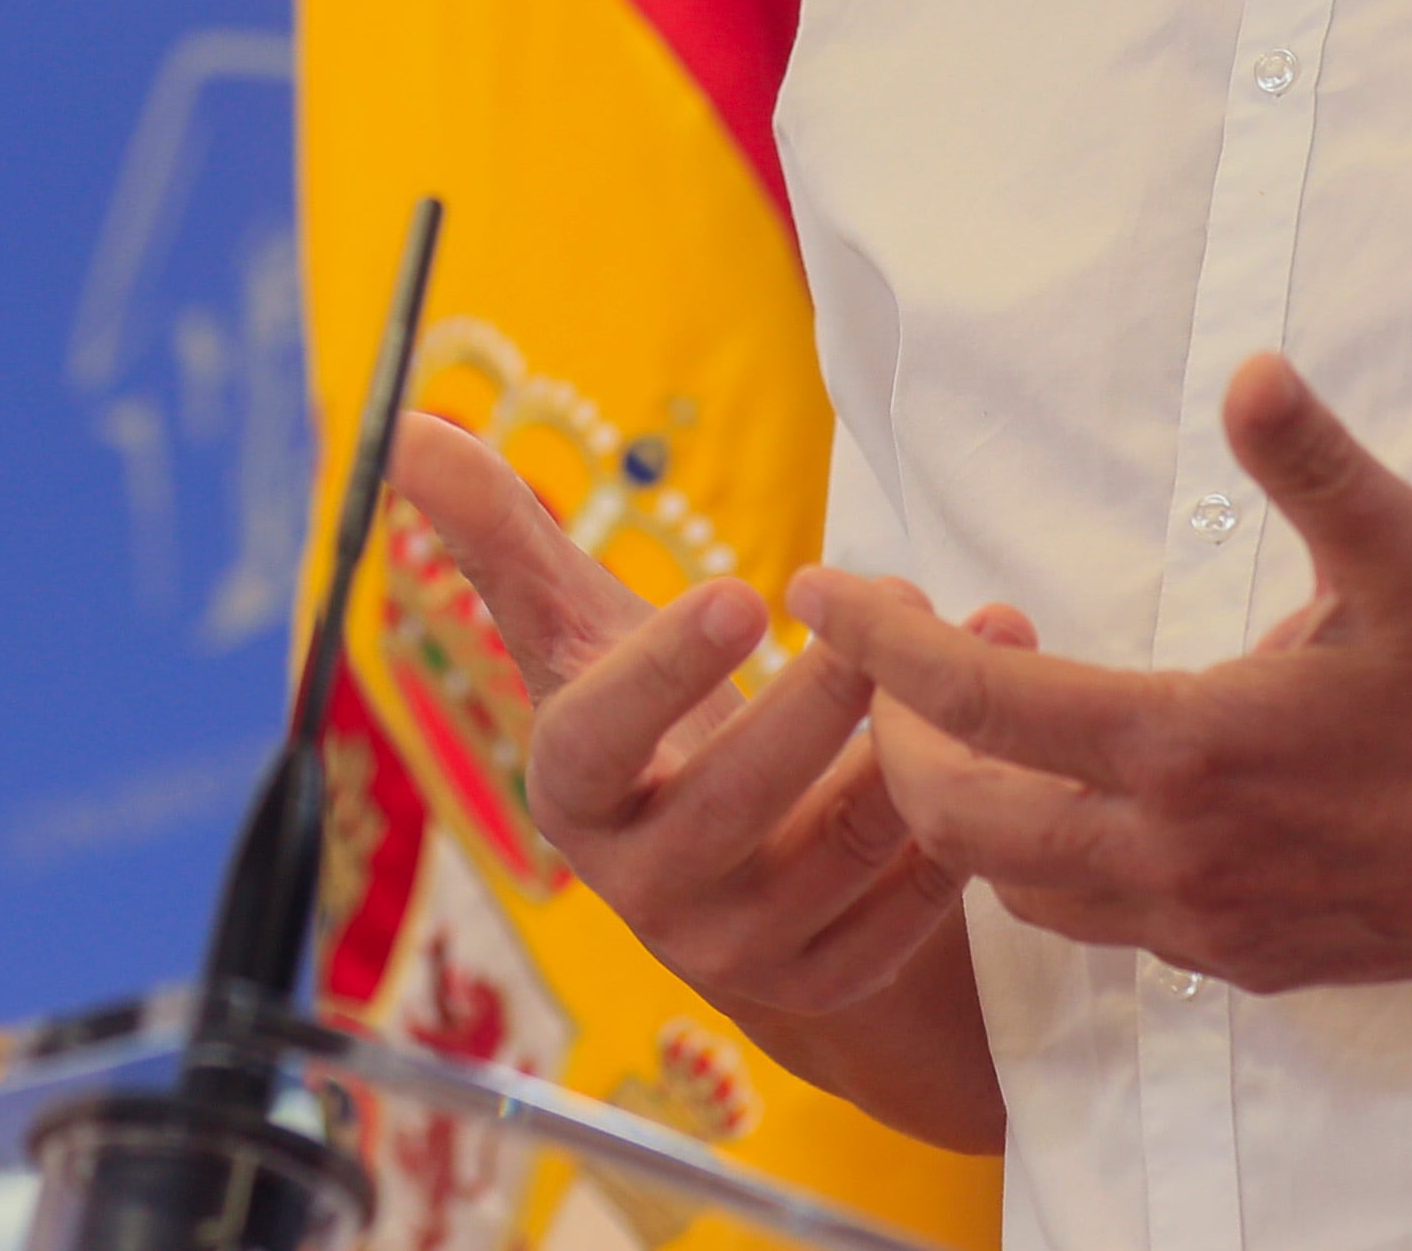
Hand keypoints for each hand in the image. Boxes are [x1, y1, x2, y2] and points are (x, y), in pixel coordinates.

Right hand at [387, 413, 1020, 1021]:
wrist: (735, 878)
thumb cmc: (656, 723)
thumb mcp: (583, 634)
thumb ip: (504, 536)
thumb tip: (406, 429)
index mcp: (575, 794)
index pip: (596, 740)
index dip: (663, 669)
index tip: (744, 590)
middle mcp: (646, 886)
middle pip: (736, 795)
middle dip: (823, 696)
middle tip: (894, 603)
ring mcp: (742, 947)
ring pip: (842, 846)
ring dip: (924, 740)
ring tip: (984, 637)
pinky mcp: (832, 980)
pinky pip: (913, 905)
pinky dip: (964, 818)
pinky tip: (1005, 734)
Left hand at [792, 354, 1411, 991]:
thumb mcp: (1410, 556)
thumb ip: (1313, 463)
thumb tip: (1251, 371)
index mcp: (1190, 747)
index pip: (975, 705)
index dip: (875, 645)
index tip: (818, 590)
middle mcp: (1176, 854)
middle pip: (958, 821)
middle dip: (899, 737)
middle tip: (910, 651)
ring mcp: (1208, 925)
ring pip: (1019, 888)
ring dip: (975, 806)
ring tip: (1002, 710)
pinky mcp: (1249, 964)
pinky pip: (1102, 925)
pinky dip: (1054, 861)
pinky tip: (1091, 788)